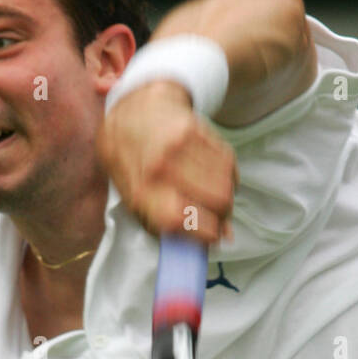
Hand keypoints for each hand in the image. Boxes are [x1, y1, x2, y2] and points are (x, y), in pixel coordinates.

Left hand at [95, 79, 237, 245]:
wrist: (129, 114)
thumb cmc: (133, 166)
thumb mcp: (137, 202)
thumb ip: (171, 228)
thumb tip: (213, 244)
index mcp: (141, 190)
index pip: (182, 218)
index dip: (205, 233)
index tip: (212, 237)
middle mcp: (160, 165)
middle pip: (217, 200)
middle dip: (223, 215)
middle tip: (217, 217)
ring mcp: (180, 144)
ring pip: (227, 182)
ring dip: (227, 196)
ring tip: (215, 198)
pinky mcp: (197, 129)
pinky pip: (228, 162)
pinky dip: (227, 176)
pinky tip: (214, 177)